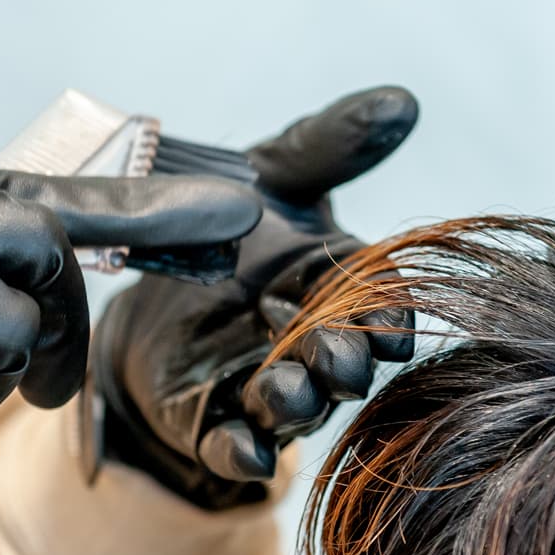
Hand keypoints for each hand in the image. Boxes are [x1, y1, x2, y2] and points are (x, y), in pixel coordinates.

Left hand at [93, 86, 418, 506]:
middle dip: (342, 363)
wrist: (153, 278)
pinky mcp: (214, 423)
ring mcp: (267, 390)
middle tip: (337, 357)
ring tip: (285, 392)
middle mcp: (314, 346)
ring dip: (295, 406)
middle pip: (341, 363)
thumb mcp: (273, 175)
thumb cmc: (234, 227)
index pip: (382, 307)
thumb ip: (330, 145)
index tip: (394, 327)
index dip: (391, 319)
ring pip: (293, 409)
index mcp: (339, 287)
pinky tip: (244, 451)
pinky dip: (240, 454)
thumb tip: (402, 101)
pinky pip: (233, 448)